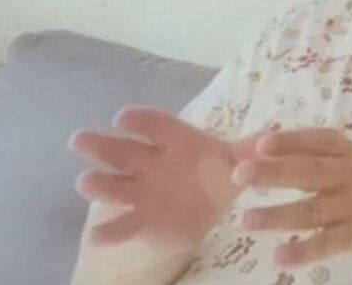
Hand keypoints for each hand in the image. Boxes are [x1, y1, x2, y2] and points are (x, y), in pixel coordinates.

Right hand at [69, 107, 255, 249]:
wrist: (210, 202)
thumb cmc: (221, 171)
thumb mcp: (239, 159)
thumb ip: (252, 150)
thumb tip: (273, 139)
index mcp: (176, 140)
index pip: (157, 125)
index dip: (140, 120)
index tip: (122, 116)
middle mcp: (151, 162)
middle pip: (123, 151)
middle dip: (101, 145)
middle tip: (78, 139)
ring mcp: (142, 191)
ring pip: (115, 186)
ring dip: (99, 184)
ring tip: (85, 183)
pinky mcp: (141, 220)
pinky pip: (123, 225)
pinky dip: (110, 231)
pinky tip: (98, 236)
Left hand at [232, 129, 351, 266]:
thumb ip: (322, 160)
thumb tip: (270, 153)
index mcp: (349, 154)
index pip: (317, 142)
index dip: (289, 141)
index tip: (260, 143)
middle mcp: (349, 176)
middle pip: (307, 172)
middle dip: (273, 172)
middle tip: (240, 174)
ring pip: (312, 210)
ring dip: (278, 215)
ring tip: (248, 220)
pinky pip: (327, 243)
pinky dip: (303, 250)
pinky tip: (280, 257)